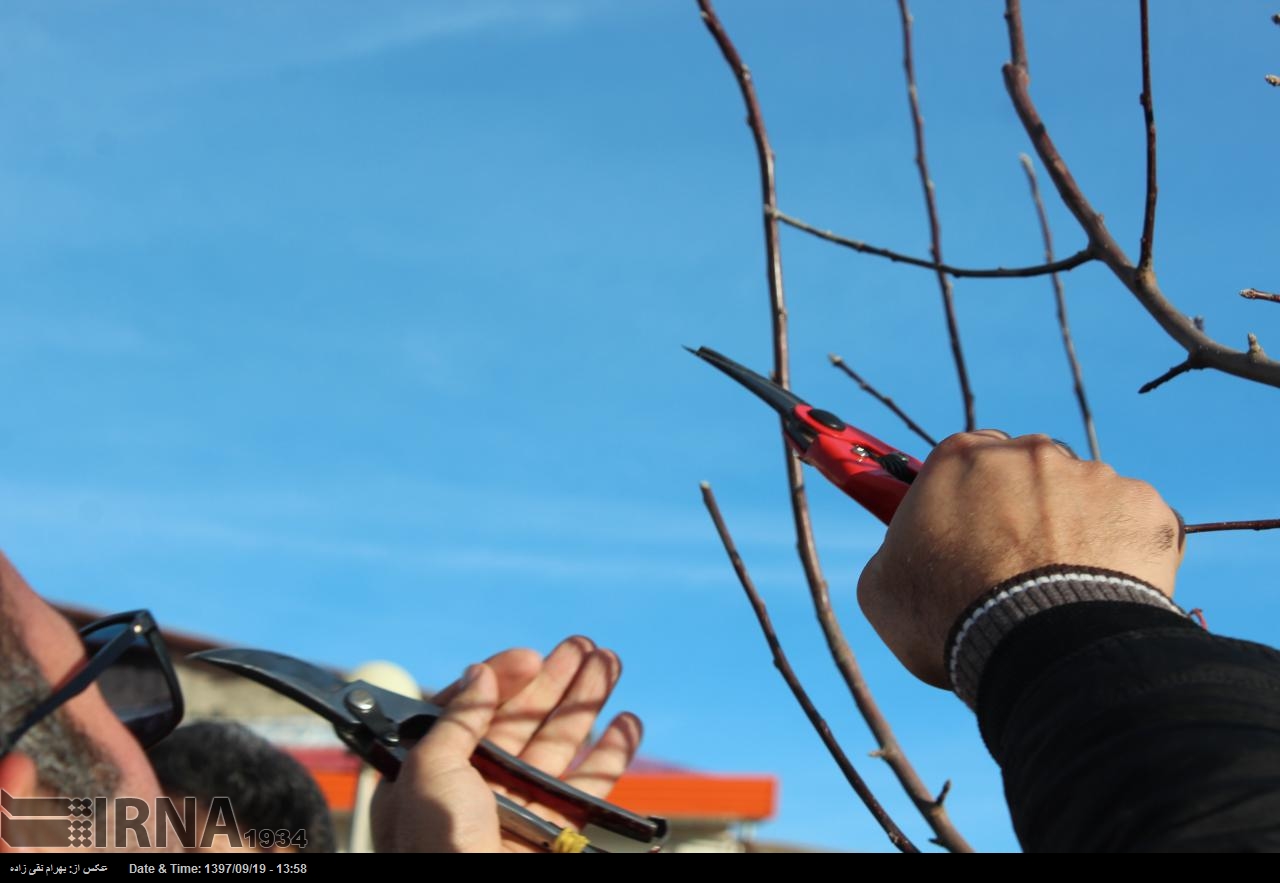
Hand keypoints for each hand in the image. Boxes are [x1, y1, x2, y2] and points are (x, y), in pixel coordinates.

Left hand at [370, 636, 641, 851]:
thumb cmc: (437, 846)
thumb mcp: (429, 773)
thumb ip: (457, 719)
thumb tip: (480, 674)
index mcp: (432, 773)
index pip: (469, 710)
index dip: (500, 679)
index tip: (530, 658)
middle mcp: (475, 789)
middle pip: (522, 721)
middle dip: (555, 680)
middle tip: (585, 646)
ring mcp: (518, 810)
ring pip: (560, 745)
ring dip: (587, 703)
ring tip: (610, 664)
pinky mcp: (556, 834)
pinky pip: (589, 788)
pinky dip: (613, 753)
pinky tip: (628, 723)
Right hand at [857, 431, 1184, 687]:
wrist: (1042, 649)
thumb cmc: (950, 618)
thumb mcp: (883, 588)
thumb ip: (895, 553)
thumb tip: (906, 555)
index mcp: (958, 458)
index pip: (963, 462)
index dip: (967, 501)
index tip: (969, 535)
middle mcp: (1028, 452)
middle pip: (1028, 474)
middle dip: (1025, 512)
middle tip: (1018, 572)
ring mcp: (1091, 476)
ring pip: (1084, 499)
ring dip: (1077, 533)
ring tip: (1065, 595)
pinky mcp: (1144, 508)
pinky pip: (1133, 526)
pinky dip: (1125, 555)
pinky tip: (1107, 593)